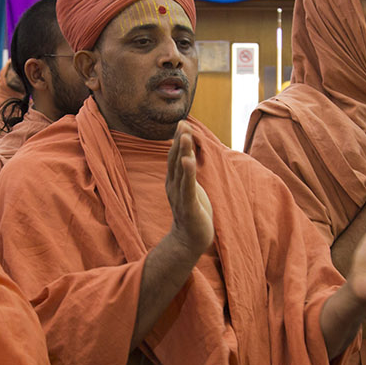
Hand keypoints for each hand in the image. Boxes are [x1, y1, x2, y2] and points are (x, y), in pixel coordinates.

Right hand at [166, 124, 213, 256]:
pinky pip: (188, 187)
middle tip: (182, 123)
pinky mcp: (189, 206)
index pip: (175, 157)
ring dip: (183, 152)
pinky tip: (188, 160)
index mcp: (174, 182)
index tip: (182, 124)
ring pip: (181, 170)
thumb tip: (187, 157)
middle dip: (180, 141)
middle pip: (175, 159)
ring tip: (185, 136)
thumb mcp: (189, 189)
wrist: (188, 241)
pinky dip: (188, 173)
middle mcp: (174, 186)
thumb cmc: (192, 213)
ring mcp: (180, 196)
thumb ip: (187, 174)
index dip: (178, 140)